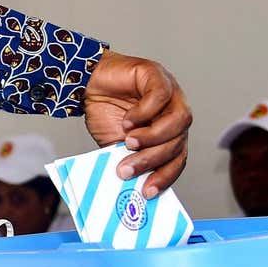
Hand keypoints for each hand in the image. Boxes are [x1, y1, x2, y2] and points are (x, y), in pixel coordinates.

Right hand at [83, 50, 191, 197]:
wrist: (88, 83)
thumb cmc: (105, 112)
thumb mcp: (117, 145)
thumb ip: (130, 160)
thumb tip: (133, 186)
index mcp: (170, 132)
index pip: (178, 157)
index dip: (165, 176)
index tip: (147, 191)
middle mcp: (175, 112)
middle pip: (179, 141)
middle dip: (152, 159)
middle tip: (127, 168)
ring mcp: (170, 92)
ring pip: (179, 120)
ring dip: (153, 137)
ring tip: (129, 142)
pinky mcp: (156, 74)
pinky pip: (161, 96)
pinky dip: (144, 112)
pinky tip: (128, 120)